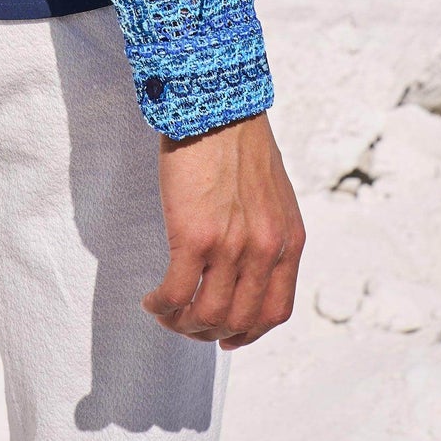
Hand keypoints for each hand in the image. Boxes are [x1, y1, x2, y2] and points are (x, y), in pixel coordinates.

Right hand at [143, 111, 304, 348]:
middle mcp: (266, 251)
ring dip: (182, 324)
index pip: (275, 311)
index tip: (227, 335)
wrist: (217, 105)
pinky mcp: (194, 237)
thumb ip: (268, 231)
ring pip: (207, 314)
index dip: (248, 333)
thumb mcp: (273, 194)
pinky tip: (151, 300)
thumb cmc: (238, 140)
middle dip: (209, 332)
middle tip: (186, 325)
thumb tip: (248, 263)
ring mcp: (232, 247)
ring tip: (165, 312)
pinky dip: (162, 306)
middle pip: (239, 321)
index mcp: (289, 241)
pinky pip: (176, 293)